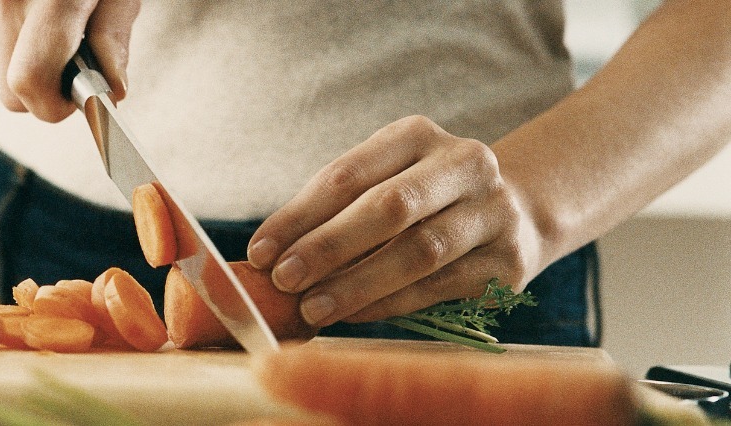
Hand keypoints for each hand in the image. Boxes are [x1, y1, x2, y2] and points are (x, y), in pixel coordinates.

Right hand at [0, 0, 139, 121]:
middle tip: (63, 48)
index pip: (30, 84)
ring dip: (14, 58)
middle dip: (41, 83)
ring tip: (35, 14)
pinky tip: (8, 6)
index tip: (71, 97)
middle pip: (10, 91)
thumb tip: (111, 89)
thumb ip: (113, 33)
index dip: (53, 104)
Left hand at [246, 115, 546, 326]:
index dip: (298, 215)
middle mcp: (463, 164)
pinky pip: (438, 287)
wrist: (515, 213)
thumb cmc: (421, 200)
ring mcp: (493, 212)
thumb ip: (332, 209)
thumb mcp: (382, 181)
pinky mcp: (508, 261)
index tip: (260, 252)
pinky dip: (389, 303)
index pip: (348, 174)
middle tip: (284, 280)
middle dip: (329, 247)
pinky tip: (353, 315)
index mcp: (417, 135)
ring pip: (418, 251)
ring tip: (313, 307)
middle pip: (389, 207)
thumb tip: (270, 256)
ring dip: (358, 284)